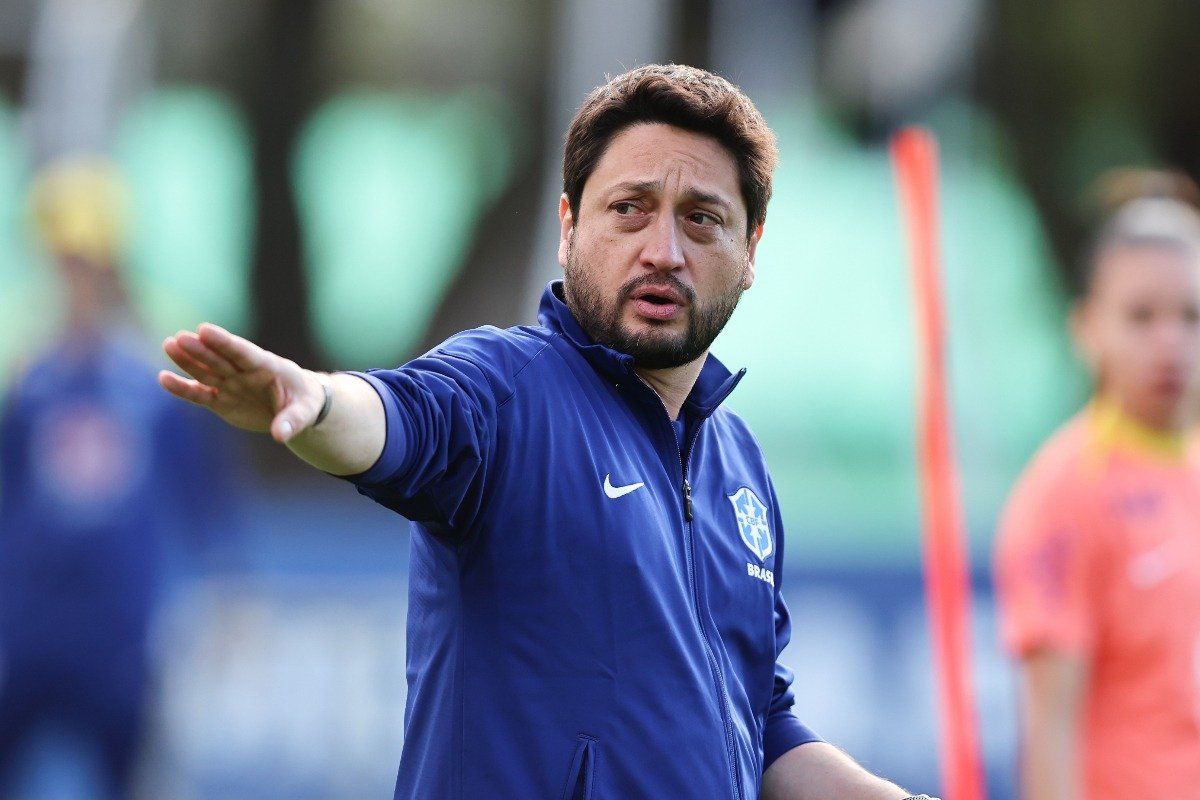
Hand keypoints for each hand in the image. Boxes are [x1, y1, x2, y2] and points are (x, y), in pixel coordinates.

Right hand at [159, 323, 323, 442]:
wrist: (296, 407)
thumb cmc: (305, 402)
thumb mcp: (306, 412)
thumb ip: (292, 421)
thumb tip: (279, 435)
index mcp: (268, 366)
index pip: (244, 352)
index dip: (224, 342)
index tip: (204, 329)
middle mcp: (244, 372)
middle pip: (220, 359)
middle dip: (201, 350)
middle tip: (180, 337)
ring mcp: (231, 384)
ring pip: (206, 371)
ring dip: (188, 361)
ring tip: (169, 345)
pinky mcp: (221, 400)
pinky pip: (200, 394)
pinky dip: (183, 389)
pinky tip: (164, 379)